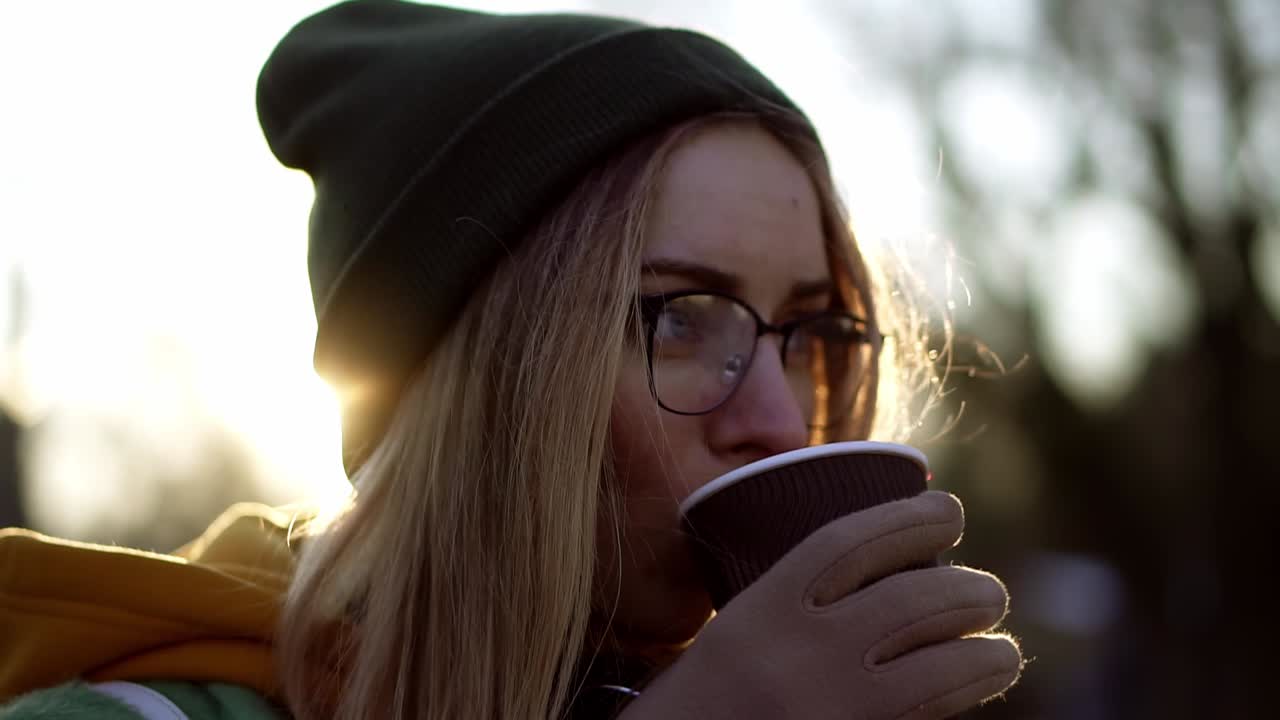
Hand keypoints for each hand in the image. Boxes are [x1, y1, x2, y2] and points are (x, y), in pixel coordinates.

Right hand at [618, 491, 1021, 718]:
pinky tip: (979, 686)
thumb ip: (790, 608)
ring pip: (940, 669)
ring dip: (987, 653)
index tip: (950, 509)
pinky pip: (928, 717)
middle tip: (988, 592)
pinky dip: (963, 699)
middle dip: (969, 591)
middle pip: (912, 602)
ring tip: (1001, 650)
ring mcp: (830, 709)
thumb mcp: (734, 638)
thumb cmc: (699, 706)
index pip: (849, 543)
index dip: (911, 518)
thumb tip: (881, 577)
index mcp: (760, 611)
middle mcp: (797, 655)